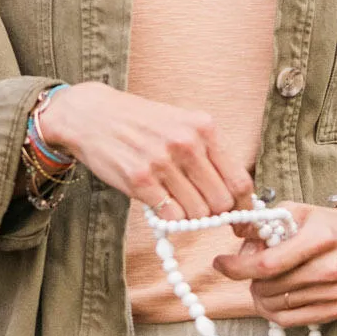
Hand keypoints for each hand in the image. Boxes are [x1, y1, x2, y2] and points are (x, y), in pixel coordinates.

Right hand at [32, 82, 251, 221]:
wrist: (92, 114)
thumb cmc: (140, 122)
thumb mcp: (181, 124)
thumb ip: (207, 153)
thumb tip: (233, 194)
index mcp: (203, 128)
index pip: (240, 180)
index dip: (244, 207)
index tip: (240, 221)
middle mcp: (187, 143)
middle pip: (222, 201)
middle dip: (215, 213)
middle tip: (201, 210)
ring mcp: (163, 162)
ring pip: (198, 213)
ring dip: (190, 216)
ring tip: (176, 203)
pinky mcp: (140, 180)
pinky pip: (171, 216)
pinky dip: (170, 218)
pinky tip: (160, 203)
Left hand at [212, 202, 336, 327]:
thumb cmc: (329, 225)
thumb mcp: (298, 211)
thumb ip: (264, 222)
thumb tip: (236, 233)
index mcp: (319, 238)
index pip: (268, 263)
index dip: (237, 266)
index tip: (221, 263)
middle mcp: (329, 268)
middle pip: (269, 286)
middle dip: (250, 277)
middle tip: (251, 267)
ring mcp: (335, 292)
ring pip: (277, 304)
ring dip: (260, 294)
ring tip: (263, 280)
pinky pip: (291, 320)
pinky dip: (273, 311)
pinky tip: (271, 297)